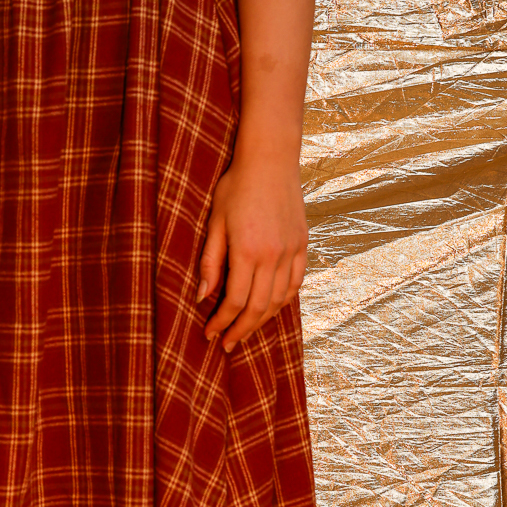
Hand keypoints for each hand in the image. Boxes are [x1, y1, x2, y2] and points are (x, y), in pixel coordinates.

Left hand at [196, 151, 306, 352]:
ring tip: (245, 332)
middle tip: (226, 345)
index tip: (210, 334)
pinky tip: (270, 309)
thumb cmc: (235, 187)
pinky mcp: (303, 246)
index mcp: (248, 250)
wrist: (270, 161)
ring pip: (280, 300)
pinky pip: (295, 284)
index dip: (222, 322)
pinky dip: (283, 302)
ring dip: (263, 321)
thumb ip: (210, 260)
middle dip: (241, 330)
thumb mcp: (215, 221)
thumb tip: (203, 295)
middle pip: (259, 307)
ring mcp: (292, 251)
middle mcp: (274, 256)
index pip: (236, 300)